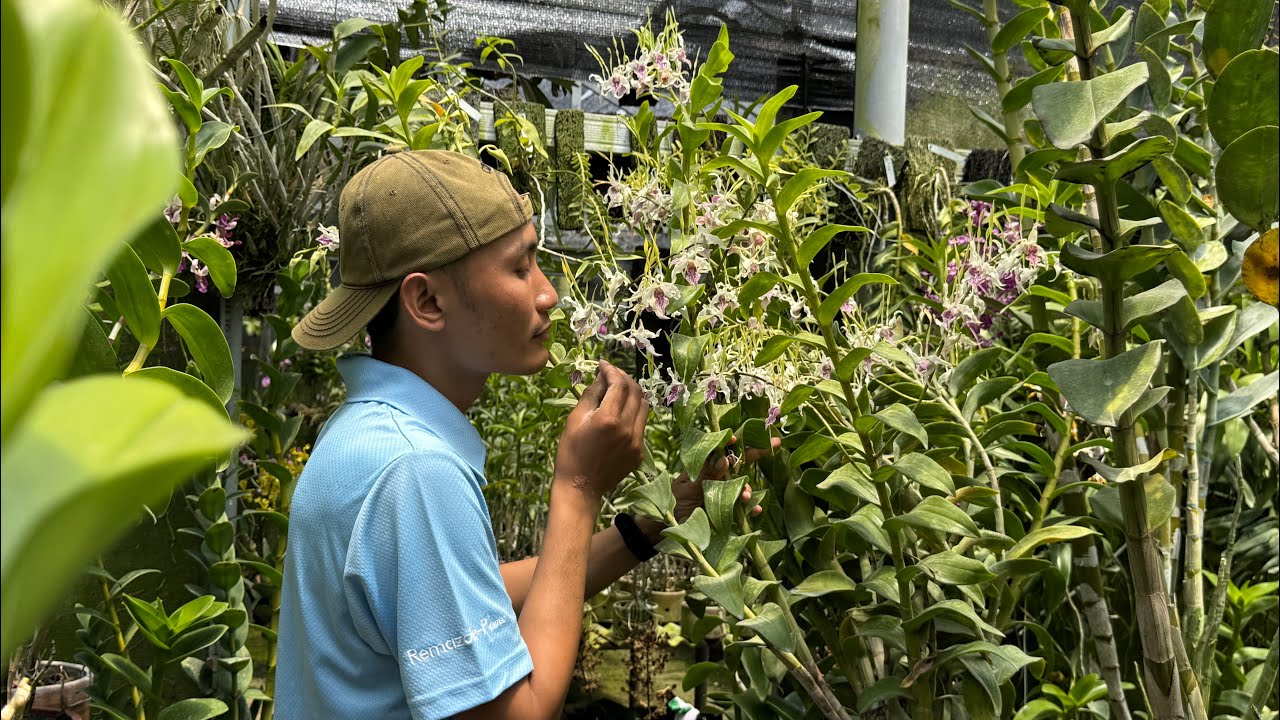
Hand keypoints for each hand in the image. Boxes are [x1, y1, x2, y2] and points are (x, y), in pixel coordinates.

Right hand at [554, 361, 648, 502]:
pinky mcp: (639, 452)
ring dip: (633, 394)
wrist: (580, 487)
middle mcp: (628, 428)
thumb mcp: (575, 419)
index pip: (618, 384)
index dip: (612, 371)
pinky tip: (621, 413)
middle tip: (612, 375)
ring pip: (644, 407)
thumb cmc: (571, 452)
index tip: (603, 365)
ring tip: (619, 391)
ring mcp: (637, 442)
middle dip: (624, 379)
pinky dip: (634, 413)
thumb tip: (601, 376)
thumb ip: (592, 394)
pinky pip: (641, 425)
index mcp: (609, 419)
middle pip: (635, 392)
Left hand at [671, 434, 780, 523]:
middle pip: (738, 463)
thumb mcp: (688, 489)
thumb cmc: (673, 504)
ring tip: (745, 497)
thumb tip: (726, 459)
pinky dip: (751, 507)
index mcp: (704, 467)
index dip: (732, 442)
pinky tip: (755, 510)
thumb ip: (707, 475)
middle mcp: (716, 477)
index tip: (738, 438)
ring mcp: (722, 493)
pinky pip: (742, 506)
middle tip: (776, 444)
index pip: (721, 450)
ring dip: (747, 489)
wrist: (665, 530)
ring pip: (742, 485)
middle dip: (756, 453)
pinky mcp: (726, 509)